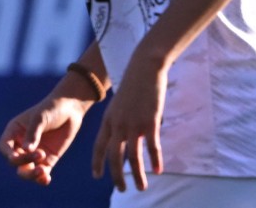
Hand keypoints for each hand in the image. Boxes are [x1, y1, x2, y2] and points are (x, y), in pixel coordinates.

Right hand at [0, 95, 89, 185]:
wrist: (72, 108)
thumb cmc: (53, 108)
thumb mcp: (41, 117)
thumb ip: (33, 133)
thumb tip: (26, 150)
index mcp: (14, 132)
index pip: (4, 146)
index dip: (8, 153)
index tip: (16, 155)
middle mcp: (22, 144)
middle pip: (14, 161)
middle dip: (23, 161)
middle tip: (40, 154)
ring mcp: (34, 153)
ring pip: (26, 171)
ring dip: (31, 174)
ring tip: (42, 170)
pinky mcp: (47, 159)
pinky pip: (41, 172)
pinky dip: (42, 178)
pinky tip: (46, 179)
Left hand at [91, 52, 167, 191]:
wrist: (145, 66)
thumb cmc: (135, 81)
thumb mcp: (121, 101)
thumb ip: (120, 117)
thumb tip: (124, 130)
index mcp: (108, 119)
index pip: (99, 147)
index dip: (97, 163)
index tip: (97, 176)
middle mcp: (118, 125)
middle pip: (114, 157)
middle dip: (117, 176)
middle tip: (122, 189)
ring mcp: (134, 124)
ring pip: (133, 157)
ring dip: (136, 175)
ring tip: (141, 187)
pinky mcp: (150, 121)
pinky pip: (152, 147)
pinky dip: (155, 160)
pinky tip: (158, 170)